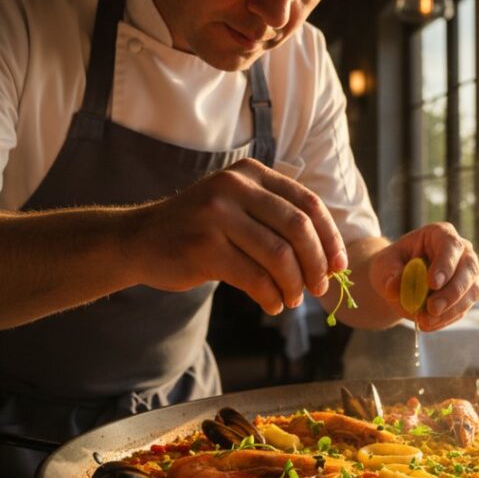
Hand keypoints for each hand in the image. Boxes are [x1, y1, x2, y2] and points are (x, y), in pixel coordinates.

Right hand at [128, 158, 346, 313]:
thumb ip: (277, 220)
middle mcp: (235, 186)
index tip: (339, 265)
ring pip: (279, 255)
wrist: (139, 240)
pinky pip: (254, 277)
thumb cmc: (200, 229)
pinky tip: (273, 304)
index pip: (308, 203)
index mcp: (251, 173)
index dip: (330, 237)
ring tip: (292, 300)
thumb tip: (330, 258)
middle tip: (320, 287)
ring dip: (294, 284)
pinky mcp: (204, 247)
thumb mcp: (238, 207)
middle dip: (316, 263)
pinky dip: (271, 296)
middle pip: (298, 228)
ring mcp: (217, 215)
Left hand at [369, 222, 478, 330]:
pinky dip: (446, 319)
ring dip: (450, 310)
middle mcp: (461, 251)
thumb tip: (394, 287)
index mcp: (440, 234)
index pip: (450, 245)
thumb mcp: (383, 266)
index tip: (432, 283)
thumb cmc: (392, 266)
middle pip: (468, 269)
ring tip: (424, 321)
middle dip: (452, 292)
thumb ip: (388, 275)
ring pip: (471, 291)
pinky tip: (428, 324)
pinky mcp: (467, 295)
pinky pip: (463, 308)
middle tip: (432, 308)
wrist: (398, 281)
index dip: (445, 264)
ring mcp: (468, 273)